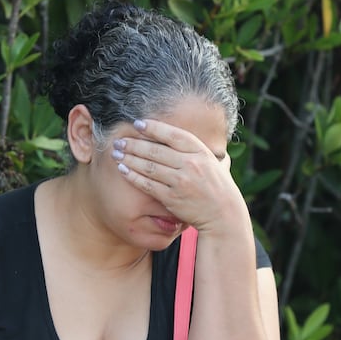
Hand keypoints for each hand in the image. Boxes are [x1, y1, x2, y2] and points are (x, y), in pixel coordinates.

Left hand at [112, 118, 246, 234]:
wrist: (223, 216)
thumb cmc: (219, 188)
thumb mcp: (217, 164)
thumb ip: (206, 151)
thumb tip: (209, 135)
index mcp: (201, 152)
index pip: (173, 135)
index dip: (154, 128)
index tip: (138, 123)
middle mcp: (191, 164)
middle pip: (156, 150)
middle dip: (134, 144)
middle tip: (119, 140)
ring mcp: (181, 182)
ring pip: (149, 166)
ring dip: (130, 158)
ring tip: (116, 153)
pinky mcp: (172, 198)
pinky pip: (148, 185)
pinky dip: (134, 176)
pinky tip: (123, 170)